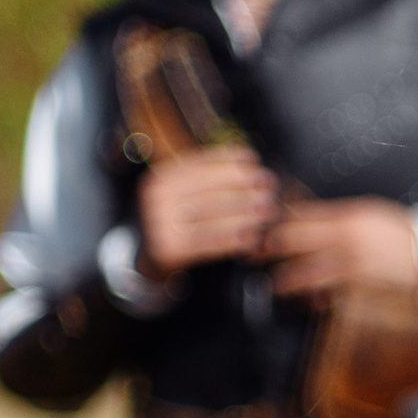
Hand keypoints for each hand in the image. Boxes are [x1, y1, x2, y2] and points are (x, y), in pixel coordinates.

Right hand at [135, 143, 277, 278]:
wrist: (148, 258)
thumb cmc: (176, 221)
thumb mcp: (181, 194)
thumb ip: (206, 178)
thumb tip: (248, 159)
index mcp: (160, 178)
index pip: (199, 164)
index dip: (228, 160)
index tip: (254, 159)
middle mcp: (156, 199)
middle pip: (210, 189)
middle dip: (244, 186)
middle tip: (270, 185)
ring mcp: (159, 224)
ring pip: (212, 215)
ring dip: (246, 213)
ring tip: (268, 210)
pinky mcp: (167, 250)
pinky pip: (209, 243)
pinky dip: (234, 240)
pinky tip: (253, 238)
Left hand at [264, 196, 417, 305]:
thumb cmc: (394, 232)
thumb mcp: (365, 212)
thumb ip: (331, 215)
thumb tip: (296, 213)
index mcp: (346, 216)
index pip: (298, 215)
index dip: (272, 221)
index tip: (256, 226)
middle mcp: (345, 239)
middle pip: (293, 241)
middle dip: (266, 248)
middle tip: (251, 254)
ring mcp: (351, 265)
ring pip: (304, 273)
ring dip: (283, 279)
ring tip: (272, 284)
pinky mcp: (357, 288)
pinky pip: (326, 294)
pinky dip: (311, 298)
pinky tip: (302, 300)